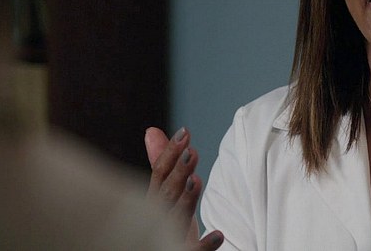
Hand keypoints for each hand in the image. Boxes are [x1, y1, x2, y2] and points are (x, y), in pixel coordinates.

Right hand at [145, 127, 223, 250]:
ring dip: (186, 200)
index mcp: (155, 202)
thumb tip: (152, 131)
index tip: (185, 132)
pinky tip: (218, 234)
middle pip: (166, 194)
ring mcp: (168, 239)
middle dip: (178, 172)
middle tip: (192, 152)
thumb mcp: (165, 192)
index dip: (170, 153)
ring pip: (176, 219)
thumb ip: (162, 164)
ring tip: (197, 180)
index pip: (159, 174)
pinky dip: (204, 245)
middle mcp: (157, 219)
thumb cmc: (166, 225)